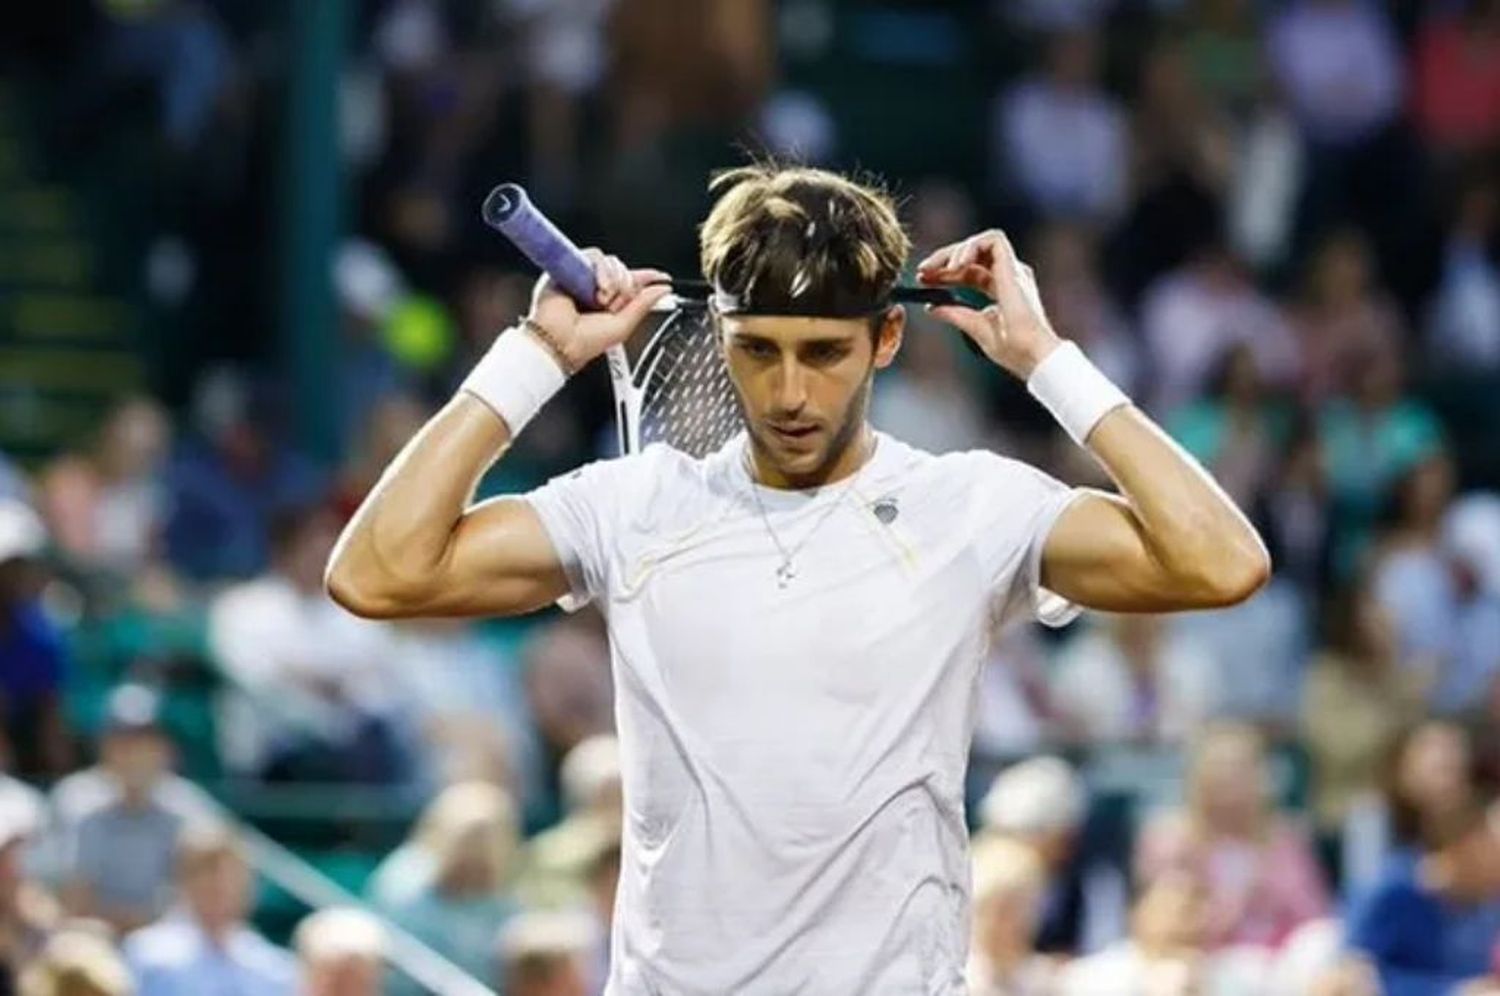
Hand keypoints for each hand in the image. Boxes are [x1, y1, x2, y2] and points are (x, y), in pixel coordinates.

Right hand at [528, 249, 670, 371]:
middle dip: (626, 287)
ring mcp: (586, 278)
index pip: (634, 283)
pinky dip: (601, 271)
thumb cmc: (584, 342)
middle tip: (617, 303)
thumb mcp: (624, 326)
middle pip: (625, 271)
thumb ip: (644, 305)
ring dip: (613, 280)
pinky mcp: (572, 267)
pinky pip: (595, 256)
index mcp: (612, 303)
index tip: (664, 278)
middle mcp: (598, 288)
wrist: (559, 341)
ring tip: (603, 298)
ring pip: (611, 262)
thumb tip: (664, 290)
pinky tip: (597, 289)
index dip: (650, 278)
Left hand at [916, 229, 1062, 379]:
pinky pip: (992, 240)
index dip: (944, 272)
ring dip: (955, 252)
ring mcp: (1012, 270)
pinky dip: (971, 247)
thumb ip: (954, 314)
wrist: (1031, 354)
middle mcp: (1008, 275)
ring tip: (938, 270)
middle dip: (943, 259)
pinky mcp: (1014, 267)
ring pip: (980, 243)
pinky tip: (956, 266)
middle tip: (922, 271)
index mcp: (1002, 288)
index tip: (923, 279)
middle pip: (971, 256)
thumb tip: (931, 307)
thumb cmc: (1011, 348)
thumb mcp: (974, 327)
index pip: (969, 271)